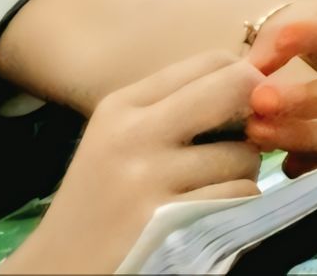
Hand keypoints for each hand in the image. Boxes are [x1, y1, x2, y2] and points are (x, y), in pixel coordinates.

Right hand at [10, 53, 264, 272]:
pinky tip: (205, 214)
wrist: (59, 268)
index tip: (241, 106)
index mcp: (122, 106)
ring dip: (242, 172)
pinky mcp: (170, 221)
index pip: (212, 61)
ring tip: (207, 188)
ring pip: (244, 154)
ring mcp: (150, 180)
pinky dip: (236, 205)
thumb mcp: (119, 139)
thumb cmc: (100, 202)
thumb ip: (176, 107)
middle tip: (242, 140)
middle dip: (254, 113)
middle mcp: (134, 134)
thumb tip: (257, 83)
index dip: (243, 80)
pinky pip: (240, 196)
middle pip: (236, 88)